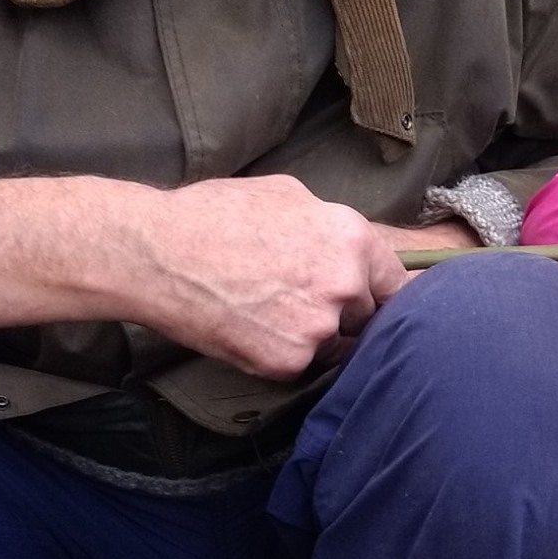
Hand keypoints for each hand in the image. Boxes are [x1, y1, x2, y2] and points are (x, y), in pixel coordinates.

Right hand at [0, 174, 409, 378]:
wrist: (158, 253)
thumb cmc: (214, 215)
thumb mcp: (288, 196)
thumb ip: (331, 227)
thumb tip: (351, 247)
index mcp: (352, 239)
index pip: (400, 283)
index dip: (387, 294)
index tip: (380, 303)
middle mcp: (345, 285)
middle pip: (370, 315)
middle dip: (346, 311)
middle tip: (303, 301)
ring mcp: (318, 327)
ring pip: (337, 343)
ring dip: (317, 335)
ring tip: (271, 311)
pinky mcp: (288, 361)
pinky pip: (301, 363)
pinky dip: (282, 352)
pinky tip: (251, 327)